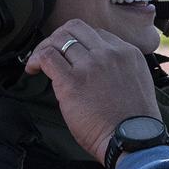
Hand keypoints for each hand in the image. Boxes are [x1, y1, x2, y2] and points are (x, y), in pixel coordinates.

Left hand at [25, 19, 159, 163]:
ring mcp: (91, 64)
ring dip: (44, 48)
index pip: (96, 33)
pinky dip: (36, 59)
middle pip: (76, 28)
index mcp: (127, 53)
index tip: (70, 56)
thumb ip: (119, 69)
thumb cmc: (134, 122)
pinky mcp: (72, 80)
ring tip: (38, 63)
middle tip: (51, 53)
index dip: (79, 42)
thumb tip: (96, 70)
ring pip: (59, 38)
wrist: (133, 140)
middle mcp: (109, 53)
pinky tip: (33, 70)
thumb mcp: (136, 82)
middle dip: (59, 38)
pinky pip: (47, 56)